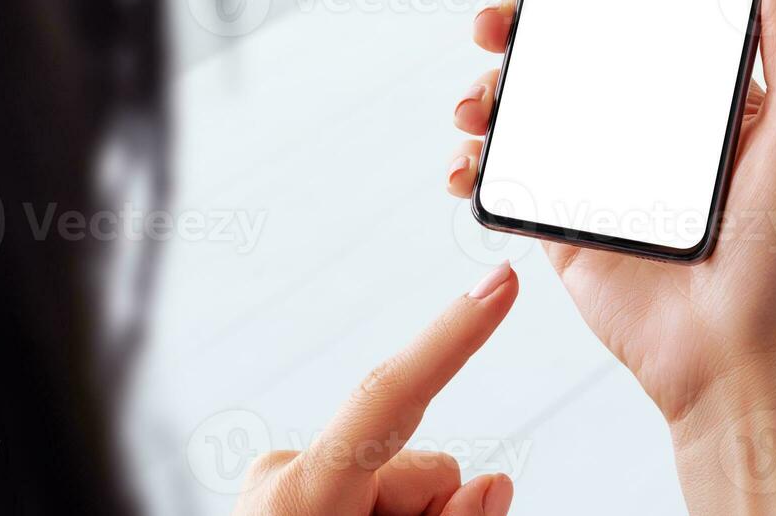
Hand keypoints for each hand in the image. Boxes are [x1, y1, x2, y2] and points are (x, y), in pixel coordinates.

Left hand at [233, 264, 518, 515]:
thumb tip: (494, 482)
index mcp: (302, 499)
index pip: (390, 395)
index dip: (453, 335)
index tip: (500, 282)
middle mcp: (283, 472)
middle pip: (424, 465)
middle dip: (433, 513)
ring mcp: (275, 478)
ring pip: (402, 478)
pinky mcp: (279, 486)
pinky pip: (366, 486)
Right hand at [446, 0, 775, 513]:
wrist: (742, 358)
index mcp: (701, 90)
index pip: (638, 5)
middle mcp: (645, 121)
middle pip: (568, 45)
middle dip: (520, 18)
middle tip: (498, 12)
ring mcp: (599, 169)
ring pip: (526, 102)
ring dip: (487, 83)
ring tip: (478, 92)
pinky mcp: (564, 220)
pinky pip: (506, 176)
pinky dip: (472, 160)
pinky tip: (465, 157)